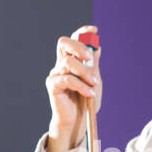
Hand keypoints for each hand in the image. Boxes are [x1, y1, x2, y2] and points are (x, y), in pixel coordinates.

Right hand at [45, 26, 102, 151]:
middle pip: (64, 43)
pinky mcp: (53, 85)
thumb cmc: (87, 102)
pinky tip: (89, 93)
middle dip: (79, 46)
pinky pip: (67, 79)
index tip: (94, 30)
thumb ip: (94, 65)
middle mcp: (62, 65)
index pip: (73, 41)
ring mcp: (56, 74)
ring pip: (68, 62)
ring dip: (85, 72)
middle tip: (90, 58)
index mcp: (72, 61)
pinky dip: (81, 85)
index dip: (81, 33)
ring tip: (94, 84)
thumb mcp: (94, 81)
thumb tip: (98, 47)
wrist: (79, 121)